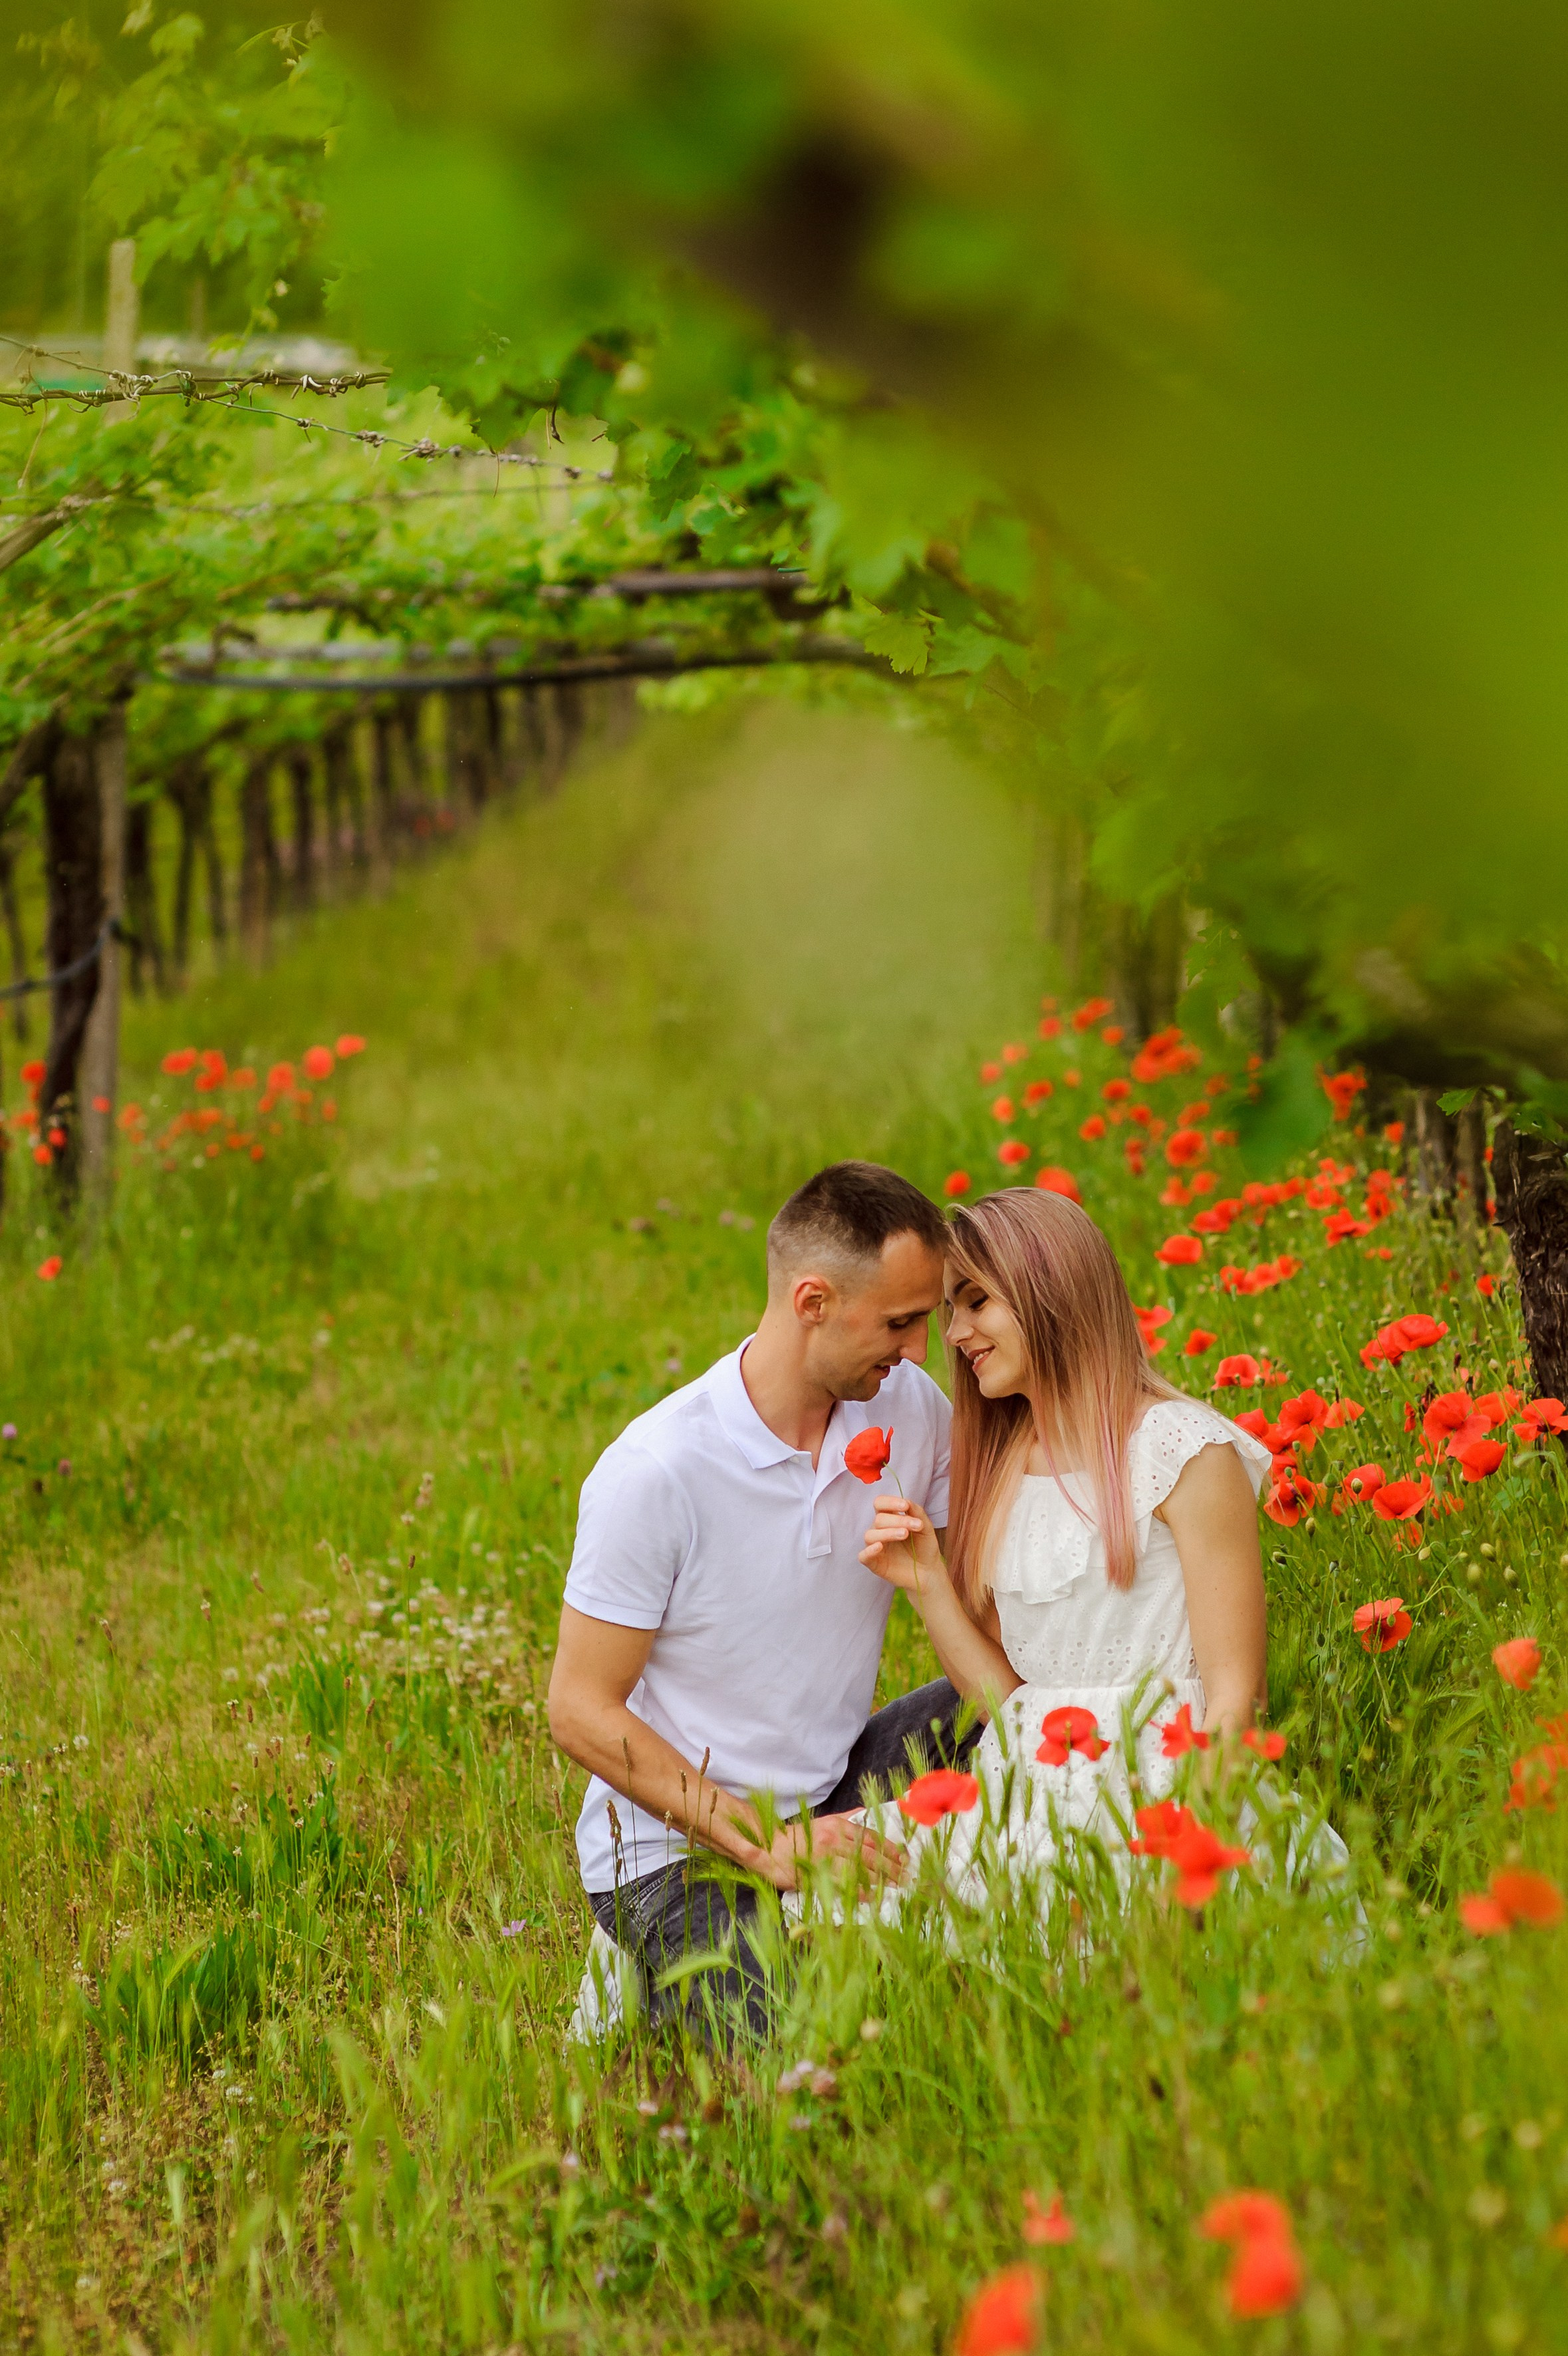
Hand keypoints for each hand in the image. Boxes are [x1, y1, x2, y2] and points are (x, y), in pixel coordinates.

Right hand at [753, 1812, 906, 1893]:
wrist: (769, 1848)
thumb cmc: (798, 1838)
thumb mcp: (823, 1822)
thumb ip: (846, 1820)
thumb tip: (867, 1813)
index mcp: (837, 1825)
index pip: (870, 1836)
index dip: (890, 1848)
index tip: (904, 1858)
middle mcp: (833, 1838)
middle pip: (870, 1854)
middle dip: (891, 1866)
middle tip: (906, 1877)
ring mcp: (824, 1856)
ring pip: (860, 1869)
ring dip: (881, 1880)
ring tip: (896, 1888)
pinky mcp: (815, 1874)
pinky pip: (843, 1884)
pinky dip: (859, 1891)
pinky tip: (872, 1896)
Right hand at [859, 1493, 944, 1595]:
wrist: (929, 1571)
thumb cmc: (925, 1547)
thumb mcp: (925, 1527)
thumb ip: (917, 1512)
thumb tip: (906, 1501)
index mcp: (890, 1518)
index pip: (880, 1504)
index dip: (890, 1502)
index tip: (905, 1506)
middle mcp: (879, 1530)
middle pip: (879, 1519)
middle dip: (898, 1520)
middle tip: (917, 1526)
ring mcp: (875, 1546)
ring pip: (870, 1535)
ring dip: (887, 1532)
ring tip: (904, 1534)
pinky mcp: (874, 1563)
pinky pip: (863, 1555)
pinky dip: (869, 1550)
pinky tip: (879, 1546)